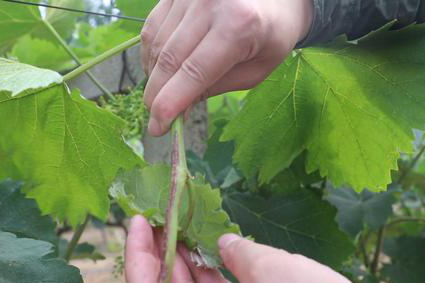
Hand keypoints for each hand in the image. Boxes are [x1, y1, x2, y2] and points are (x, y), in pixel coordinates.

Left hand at [125, 215, 413, 282]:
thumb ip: (237, 252)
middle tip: (159, 214)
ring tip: (181, 223)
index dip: (138, 257)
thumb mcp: (272, 271)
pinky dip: (215, 273)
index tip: (137, 220)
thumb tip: (223, 243)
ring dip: (188, 261)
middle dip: (161, 253)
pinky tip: (215, 245)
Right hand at [140, 0, 313, 135]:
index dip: (170, 104)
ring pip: (156, 44)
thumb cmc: (271, 36)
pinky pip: (152, 27)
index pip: (193, 73)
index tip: (158, 128)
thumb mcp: (254, 71)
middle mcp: (210, 3)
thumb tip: (177, 110)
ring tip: (164, 92)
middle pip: (169, 60)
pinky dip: (153, 53)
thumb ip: (216, 88)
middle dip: (156, 95)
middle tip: (156, 118)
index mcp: (238, 26)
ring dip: (154, 75)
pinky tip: (162, 68)